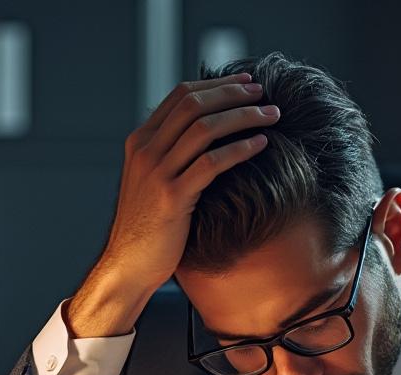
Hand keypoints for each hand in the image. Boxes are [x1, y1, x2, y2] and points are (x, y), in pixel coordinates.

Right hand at [65, 73, 280, 337]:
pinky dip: (240, 148)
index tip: (245, 82)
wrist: (129, 265)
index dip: (217, 84)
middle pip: (195, 104)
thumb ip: (171, 155)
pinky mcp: (172, 197)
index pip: (181, 95)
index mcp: (140, 141)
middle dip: (234, 94)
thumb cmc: (149, 228)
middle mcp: (145, 150)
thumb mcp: (153, 182)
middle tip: (264, 94)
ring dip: (244, 116)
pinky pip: (212, 163)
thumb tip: (206, 136)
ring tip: (272, 116)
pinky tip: (262, 144)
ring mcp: (157, 172)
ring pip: (205, 128)